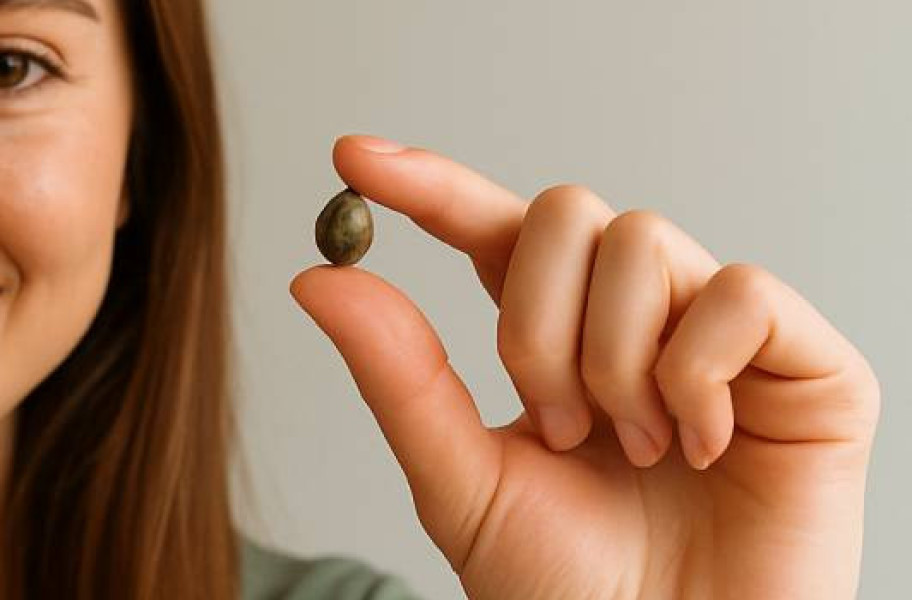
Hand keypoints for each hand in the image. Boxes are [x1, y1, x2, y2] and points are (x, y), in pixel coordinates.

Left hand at [289, 135, 880, 598]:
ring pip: (643, 241)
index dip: (430, 186)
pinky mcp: (805, 362)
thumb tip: (319, 279)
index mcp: (554, 336)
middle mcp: (635, 316)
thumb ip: (400, 377)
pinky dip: (700, 373)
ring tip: (635, 448)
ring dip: (615, 360)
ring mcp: (718, 333)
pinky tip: (704, 445)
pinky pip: (741, 293)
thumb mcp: (464, 482)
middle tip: (561, 427)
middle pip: (566, 213)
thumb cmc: (571, 589)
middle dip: (538, 325)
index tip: (354, 160)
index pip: (492, 230)